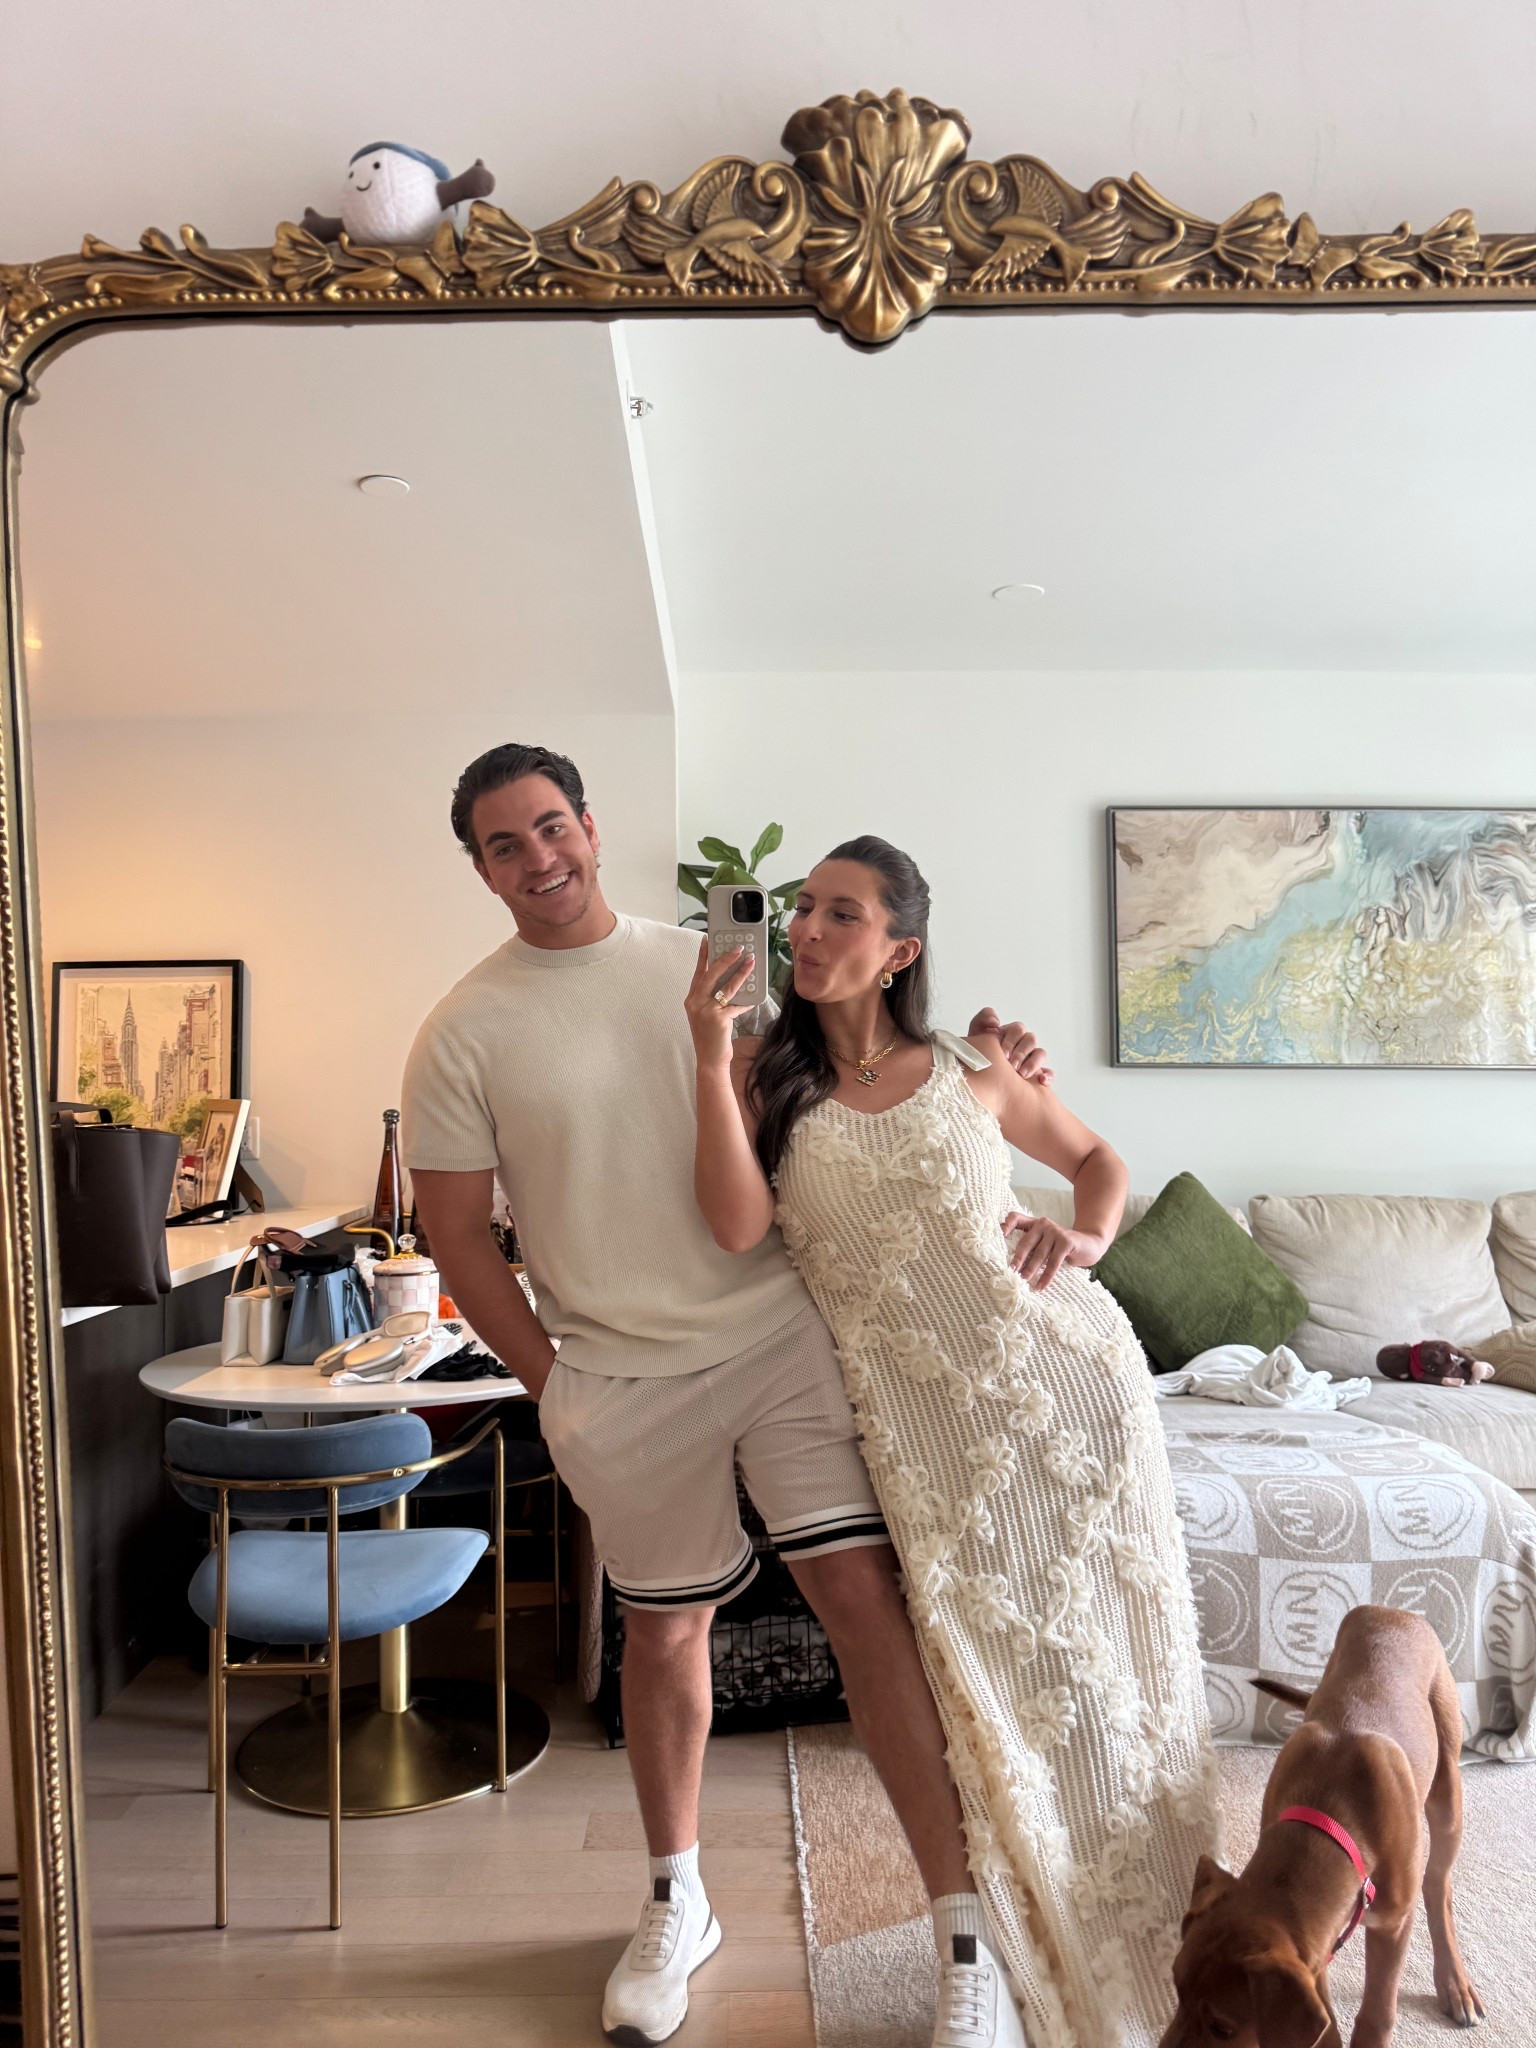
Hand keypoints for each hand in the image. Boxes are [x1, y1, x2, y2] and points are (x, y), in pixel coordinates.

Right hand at [685, 939, 754, 1067]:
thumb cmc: (709, 1036)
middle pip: (711, 974)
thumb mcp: (705, 1014)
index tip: (707, 939)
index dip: (703, 955)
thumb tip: (729, 981)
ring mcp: (706, 1011)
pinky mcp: (719, 1019)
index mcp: (691, 999)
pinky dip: (746, 1002)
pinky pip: (736, 1006)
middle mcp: (696, 1002)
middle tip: (737, 948)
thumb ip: (713, 998)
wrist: (709, 1059)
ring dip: (740, 973)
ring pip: (726, 987)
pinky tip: (754, 998)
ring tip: (750, 962)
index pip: (698, 972)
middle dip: (725, 959)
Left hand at [969, 1008, 1052, 1086]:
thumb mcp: (976, 1035)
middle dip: (1021, 1052)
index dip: (1012, 1040)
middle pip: (1031, 1039)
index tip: (1003, 1053)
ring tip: (1021, 1074)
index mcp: (1010, 1034)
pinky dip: (1047, 1075)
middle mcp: (1023, 1044)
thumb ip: (983, 1018)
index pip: (1018, 1029)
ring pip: (1040, 1054)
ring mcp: (1031, 1059)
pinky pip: (1049, 1072)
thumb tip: (996, 1021)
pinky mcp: (1037, 1074)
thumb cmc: (978, 1055)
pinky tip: (1041, 1080)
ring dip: (1033, 1063)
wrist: (979, 1079)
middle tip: (1011, 1065)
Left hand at [1000, 1210, 1104, 1289]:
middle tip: (1010, 1272)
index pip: (1015, 1218)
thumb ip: (1031, 1247)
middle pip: (1025, 1242)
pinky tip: (1041, 1285)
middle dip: (1017, 1259)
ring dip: (1030, 1270)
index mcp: (1034, 1223)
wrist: (1089, 1244)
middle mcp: (1043, 1224)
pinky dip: (1046, 1276)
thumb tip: (1012, 1266)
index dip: (1005, 1225)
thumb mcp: (1045, 1243)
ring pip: (1039, 1254)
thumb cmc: (1061, 1247)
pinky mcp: (1066, 1241)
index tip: (998, 1237)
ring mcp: (1055, 1231)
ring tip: (1023, 1281)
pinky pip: (1053, 1262)